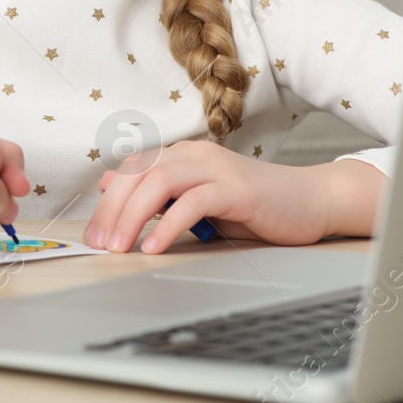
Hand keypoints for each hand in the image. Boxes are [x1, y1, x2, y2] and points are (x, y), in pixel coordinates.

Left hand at [85, 139, 351, 252]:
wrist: (309, 201)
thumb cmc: (253, 206)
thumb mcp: (197, 200)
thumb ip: (160, 195)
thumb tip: (113, 186)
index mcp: (182, 155)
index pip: (132, 171)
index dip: (107, 202)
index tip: (93, 235)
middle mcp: (195, 155)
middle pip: (139, 174)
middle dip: (112, 210)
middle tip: (99, 244)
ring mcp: (216, 168)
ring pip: (160, 182)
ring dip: (132, 216)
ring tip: (119, 247)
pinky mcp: (237, 189)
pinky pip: (193, 202)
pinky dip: (169, 225)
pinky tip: (154, 247)